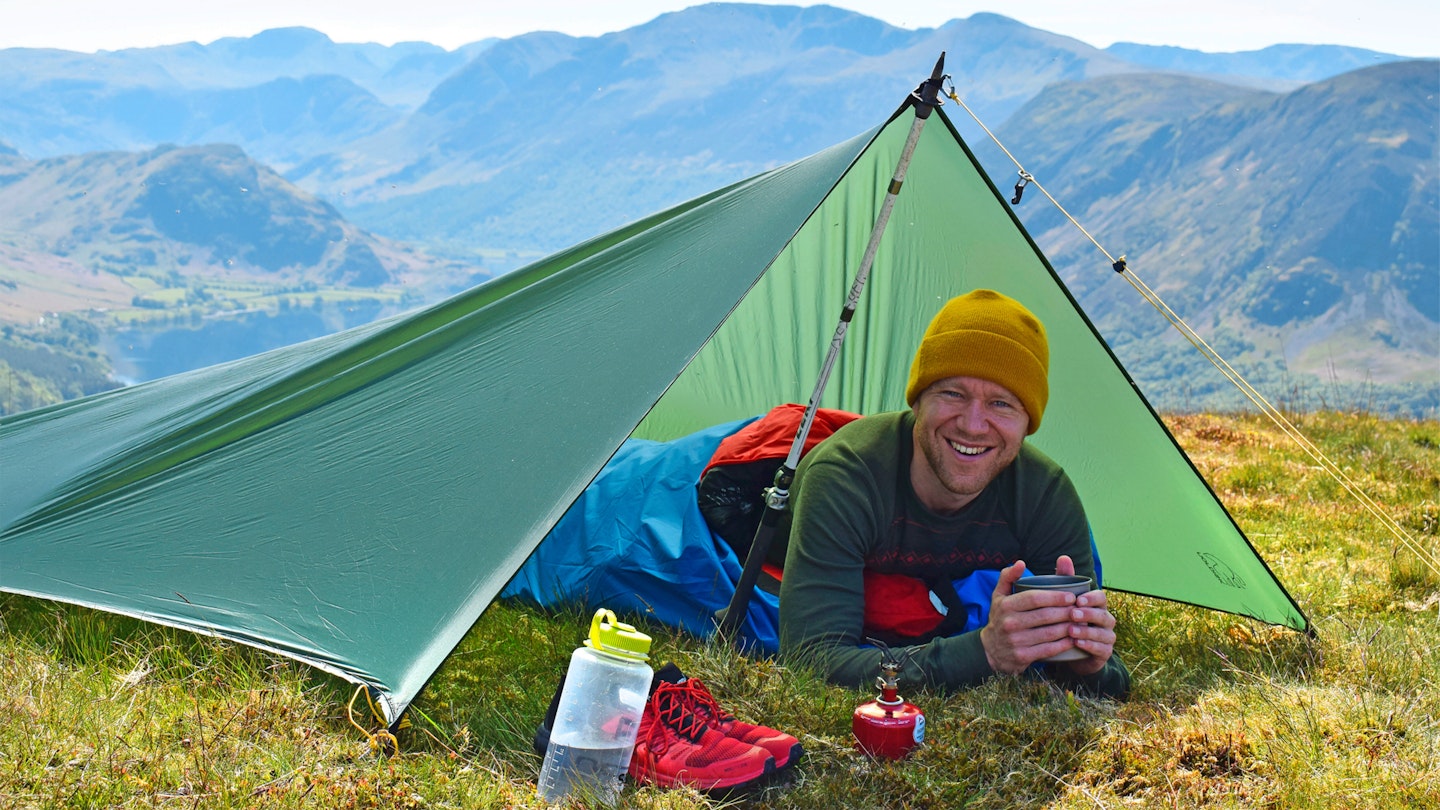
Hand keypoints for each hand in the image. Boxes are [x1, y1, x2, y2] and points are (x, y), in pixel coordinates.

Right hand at [980, 557, 1116, 675]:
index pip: (1034, 598)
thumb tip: (1020, 562)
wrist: (991, 649)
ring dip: (1068, 627)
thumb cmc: (1000, 617)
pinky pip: (1049, 649)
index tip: (1071, 596)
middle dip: (1066, 611)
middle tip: (1079, 609)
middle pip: (1045, 615)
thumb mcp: (998, 596)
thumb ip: (1007, 576)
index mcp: (1006, 605)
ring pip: (1050, 633)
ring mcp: (1016, 641)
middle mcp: (1009, 623)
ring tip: (1080, 622)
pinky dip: (1063, 644)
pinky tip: (1073, 638)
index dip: (1055, 597)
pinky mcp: (1023, 656)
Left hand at [1052, 555, 1116, 676]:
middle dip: (1088, 614)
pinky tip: (1078, 644)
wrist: (1073, 652)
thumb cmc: (1070, 621)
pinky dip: (1090, 646)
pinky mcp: (1104, 653)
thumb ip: (1066, 580)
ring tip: (1071, 630)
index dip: (1091, 598)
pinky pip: (1101, 649)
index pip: (1100, 598)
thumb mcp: (1066, 601)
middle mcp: (1105, 620)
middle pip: (1102, 615)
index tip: (1078, 599)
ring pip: (1102, 633)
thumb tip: (1063, 557)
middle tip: (1072, 614)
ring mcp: (1107, 637)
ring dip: (1087, 631)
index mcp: (1097, 606)